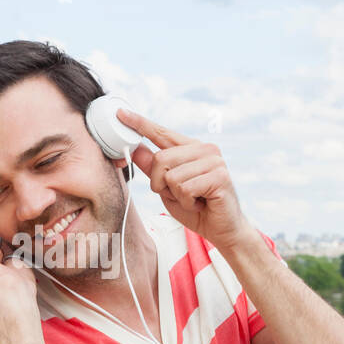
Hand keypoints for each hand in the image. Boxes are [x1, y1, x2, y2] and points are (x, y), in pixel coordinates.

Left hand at [119, 108, 252, 251]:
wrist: (222, 229)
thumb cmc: (195, 208)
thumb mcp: (167, 188)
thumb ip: (153, 169)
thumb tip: (134, 149)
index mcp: (191, 148)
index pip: (161, 132)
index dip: (140, 123)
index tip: (120, 113)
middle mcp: (204, 149)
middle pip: (160, 159)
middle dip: (161, 184)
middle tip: (180, 195)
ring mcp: (214, 160)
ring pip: (171, 176)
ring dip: (176, 196)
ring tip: (193, 199)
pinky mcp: (219, 175)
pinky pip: (184, 188)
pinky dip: (187, 202)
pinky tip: (200, 203)